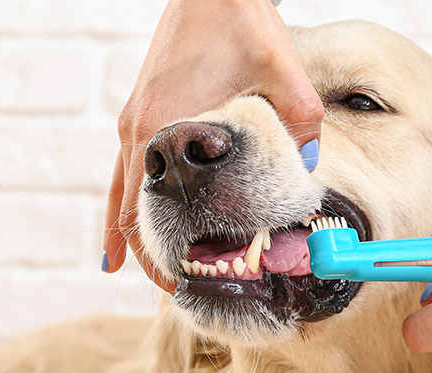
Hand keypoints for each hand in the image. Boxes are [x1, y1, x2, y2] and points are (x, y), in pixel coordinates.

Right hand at [102, 0, 323, 291]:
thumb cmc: (239, 22)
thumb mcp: (281, 70)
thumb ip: (300, 120)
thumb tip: (309, 167)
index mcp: (164, 129)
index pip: (149, 210)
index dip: (163, 252)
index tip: (183, 281)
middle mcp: (139, 131)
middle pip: (130, 210)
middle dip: (149, 253)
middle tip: (175, 286)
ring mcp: (135, 119)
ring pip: (122, 189)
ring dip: (131, 228)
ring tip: (135, 268)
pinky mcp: (141, 107)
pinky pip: (126, 164)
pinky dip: (125, 195)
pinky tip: (127, 214)